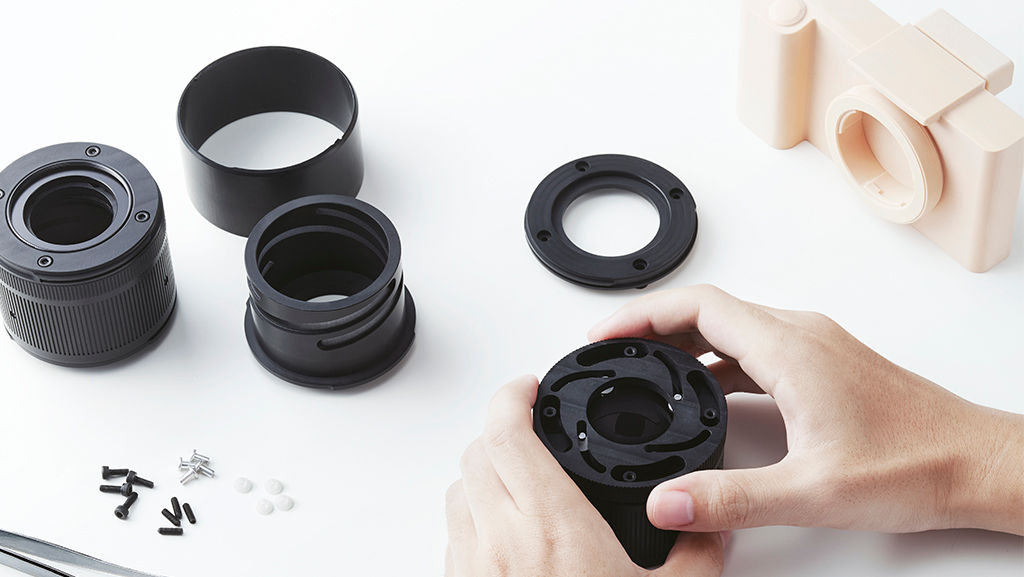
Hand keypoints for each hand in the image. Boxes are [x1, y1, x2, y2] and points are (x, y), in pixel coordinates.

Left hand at [446, 375, 725, 576]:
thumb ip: (700, 552)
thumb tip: (712, 525)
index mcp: (551, 529)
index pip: (506, 431)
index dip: (512, 395)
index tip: (529, 388)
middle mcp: (498, 544)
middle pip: (476, 453)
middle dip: (503, 432)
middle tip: (532, 433)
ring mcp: (472, 572)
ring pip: (459, 494)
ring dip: (485, 476)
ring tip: (522, 484)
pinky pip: (455, 539)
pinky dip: (476, 521)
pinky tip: (511, 540)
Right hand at [589, 285, 1023, 535]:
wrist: (976, 463)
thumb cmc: (916, 463)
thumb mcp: (811, 490)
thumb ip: (731, 498)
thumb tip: (668, 502)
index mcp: (790, 349)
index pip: (698, 306)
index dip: (642, 313)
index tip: (606, 333)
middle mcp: (801, 335)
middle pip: (708, 310)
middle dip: (653, 326)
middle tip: (614, 351)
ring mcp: (815, 346)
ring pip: (732, 327)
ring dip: (684, 342)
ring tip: (647, 368)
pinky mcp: (824, 364)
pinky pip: (754, 346)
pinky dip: (716, 360)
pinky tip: (706, 392)